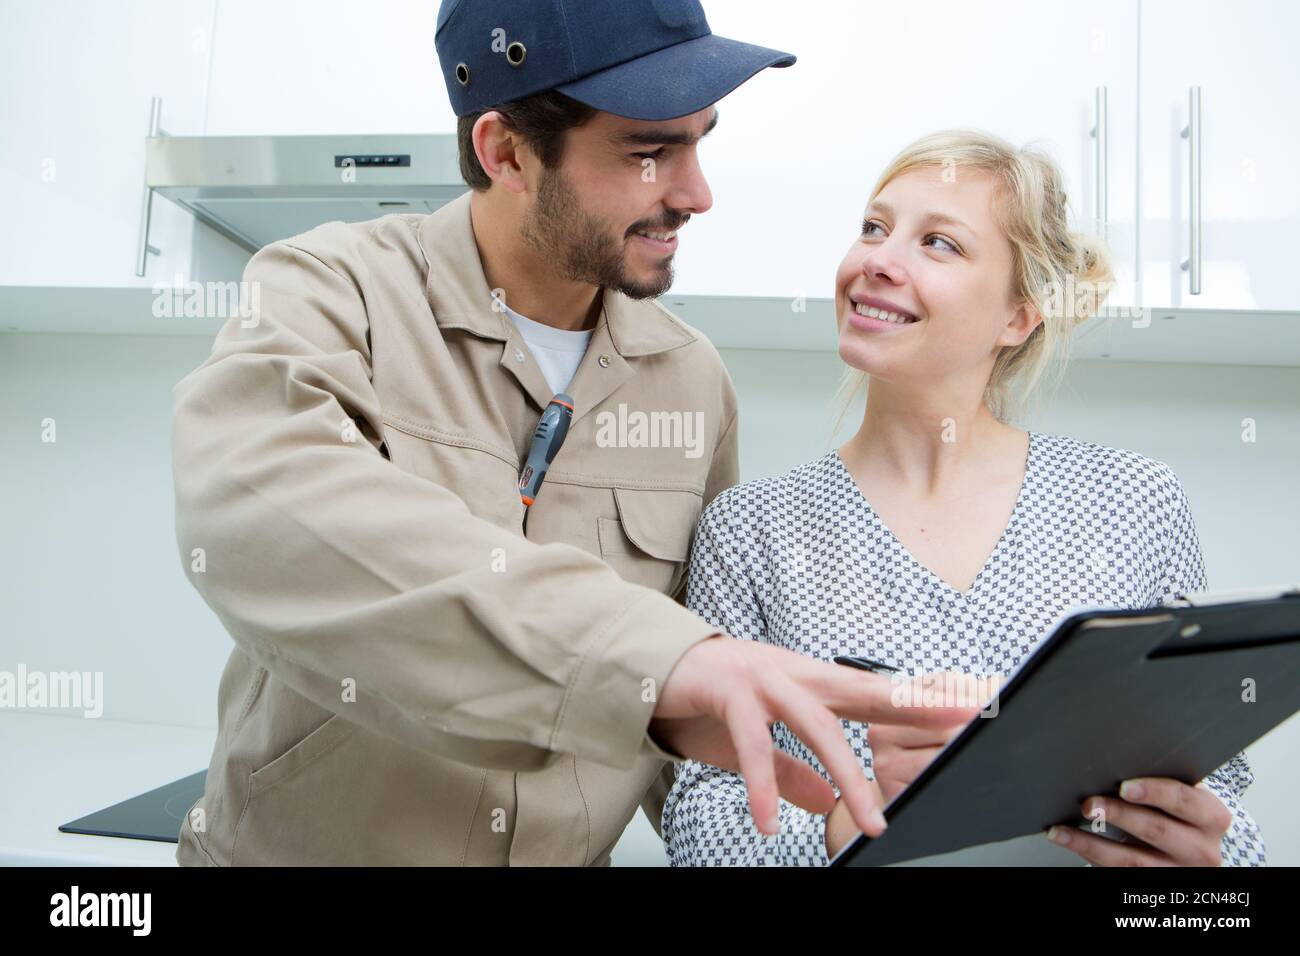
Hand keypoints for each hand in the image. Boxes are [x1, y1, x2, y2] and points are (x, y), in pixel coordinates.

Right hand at [651, 637, 980, 841]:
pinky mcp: (729, 689)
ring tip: (870, 822)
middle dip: (914, 708)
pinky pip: (754, 745)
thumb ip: (791, 770)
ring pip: (818, 726)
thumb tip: (824, 800)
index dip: (920, 704)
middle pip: (865, 691)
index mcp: (807, 681)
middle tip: (962, 721)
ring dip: (848, 776)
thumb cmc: (706, 700)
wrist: (646, 668)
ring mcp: (763, 677)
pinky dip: (765, 786)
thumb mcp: (755, 743)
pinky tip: (771, 822)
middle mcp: (793, 673)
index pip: (873, 694)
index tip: (968, 710)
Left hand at [1046, 778, 1231, 865]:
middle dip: (1118, 815)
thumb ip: (1161, 782)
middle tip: (1088, 804)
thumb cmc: (1180, 811)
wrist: (1193, 847)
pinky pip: (1119, 873)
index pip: (1184, 801)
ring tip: (1062, 830)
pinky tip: (1068, 840)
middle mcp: (1201, 849)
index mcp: (1212, 817)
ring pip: (1133, 860)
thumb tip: (1111, 760)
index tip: (1125, 787)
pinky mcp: (1155, 884)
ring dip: (1091, 844)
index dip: (1154, 792)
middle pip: (1157, 830)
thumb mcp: (1183, 797)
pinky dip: (1089, 855)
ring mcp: (1178, 871)